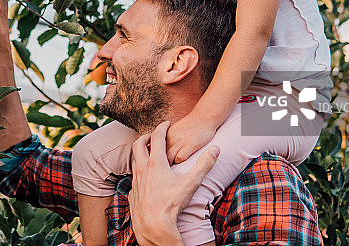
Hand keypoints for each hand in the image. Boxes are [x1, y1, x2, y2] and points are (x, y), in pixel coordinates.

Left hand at [129, 121, 218, 245]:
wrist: (154, 225)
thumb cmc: (172, 204)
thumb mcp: (191, 182)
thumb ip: (204, 164)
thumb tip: (216, 149)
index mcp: (155, 163)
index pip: (157, 137)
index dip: (161, 127)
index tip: (166, 123)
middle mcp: (143, 168)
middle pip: (138, 144)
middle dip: (146, 136)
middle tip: (154, 135)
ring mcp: (136, 180)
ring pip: (134, 160)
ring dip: (141, 153)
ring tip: (150, 154)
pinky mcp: (133, 192)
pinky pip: (133, 175)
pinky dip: (139, 169)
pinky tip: (145, 176)